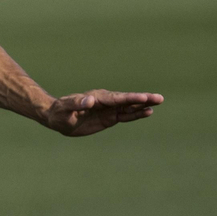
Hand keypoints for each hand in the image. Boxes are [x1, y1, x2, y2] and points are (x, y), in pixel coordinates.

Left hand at [42, 90, 162, 136]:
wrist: (57, 117)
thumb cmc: (59, 112)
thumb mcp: (65, 108)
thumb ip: (76, 104)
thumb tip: (89, 101)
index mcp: (96, 98)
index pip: (116, 98)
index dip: (130, 98)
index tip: (144, 97)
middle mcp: (105, 102)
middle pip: (127, 100)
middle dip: (143, 99)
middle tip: (159, 98)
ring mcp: (108, 109)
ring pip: (128, 107)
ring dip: (143, 106)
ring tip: (158, 103)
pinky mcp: (109, 118)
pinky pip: (125, 116)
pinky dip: (136, 114)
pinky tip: (147, 112)